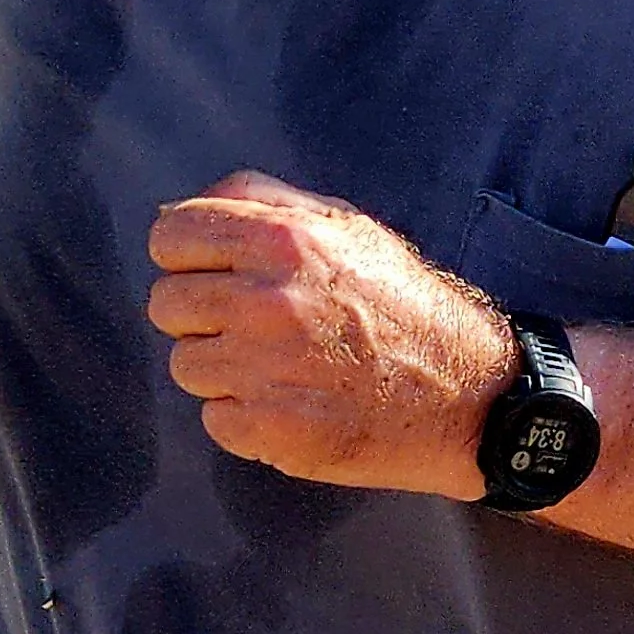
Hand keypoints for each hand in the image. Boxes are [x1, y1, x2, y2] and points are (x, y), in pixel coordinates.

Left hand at [147, 170, 515, 492]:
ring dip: (223, 368)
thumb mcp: (348, 226)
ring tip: (282, 366)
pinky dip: (244, 417)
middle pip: (167, 303)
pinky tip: (292, 404)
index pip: (171, 236)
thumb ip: (264, 202)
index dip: (187, 255)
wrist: (466, 395)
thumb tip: (181, 208)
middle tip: (256, 325)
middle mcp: (268, 301)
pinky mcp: (270, 431)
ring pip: (186, 363)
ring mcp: (265, 370)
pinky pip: (213, 418)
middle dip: (202, 314)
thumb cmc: (403, 305)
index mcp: (283, 240)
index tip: (213, 272)